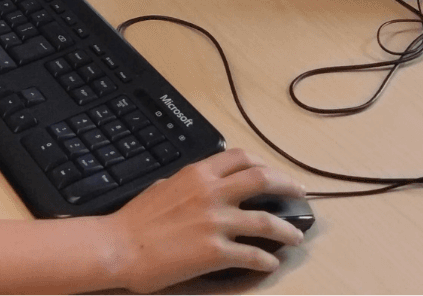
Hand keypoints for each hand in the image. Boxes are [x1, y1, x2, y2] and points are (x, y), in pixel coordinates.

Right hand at [110, 149, 306, 291]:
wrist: (121, 246)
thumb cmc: (137, 219)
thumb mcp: (164, 186)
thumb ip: (189, 184)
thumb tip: (202, 186)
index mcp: (198, 174)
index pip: (240, 159)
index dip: (264, 165)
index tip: (274, 174)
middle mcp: (211, 192)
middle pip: (261, 180)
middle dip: (287, 186)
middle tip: (300, 195)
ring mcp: (215, 222)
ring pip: (266, 221)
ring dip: (287, 230)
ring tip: (297, 236)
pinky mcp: (216, 252)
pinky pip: (253, 255)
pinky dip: (268, 260)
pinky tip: (272, 263)